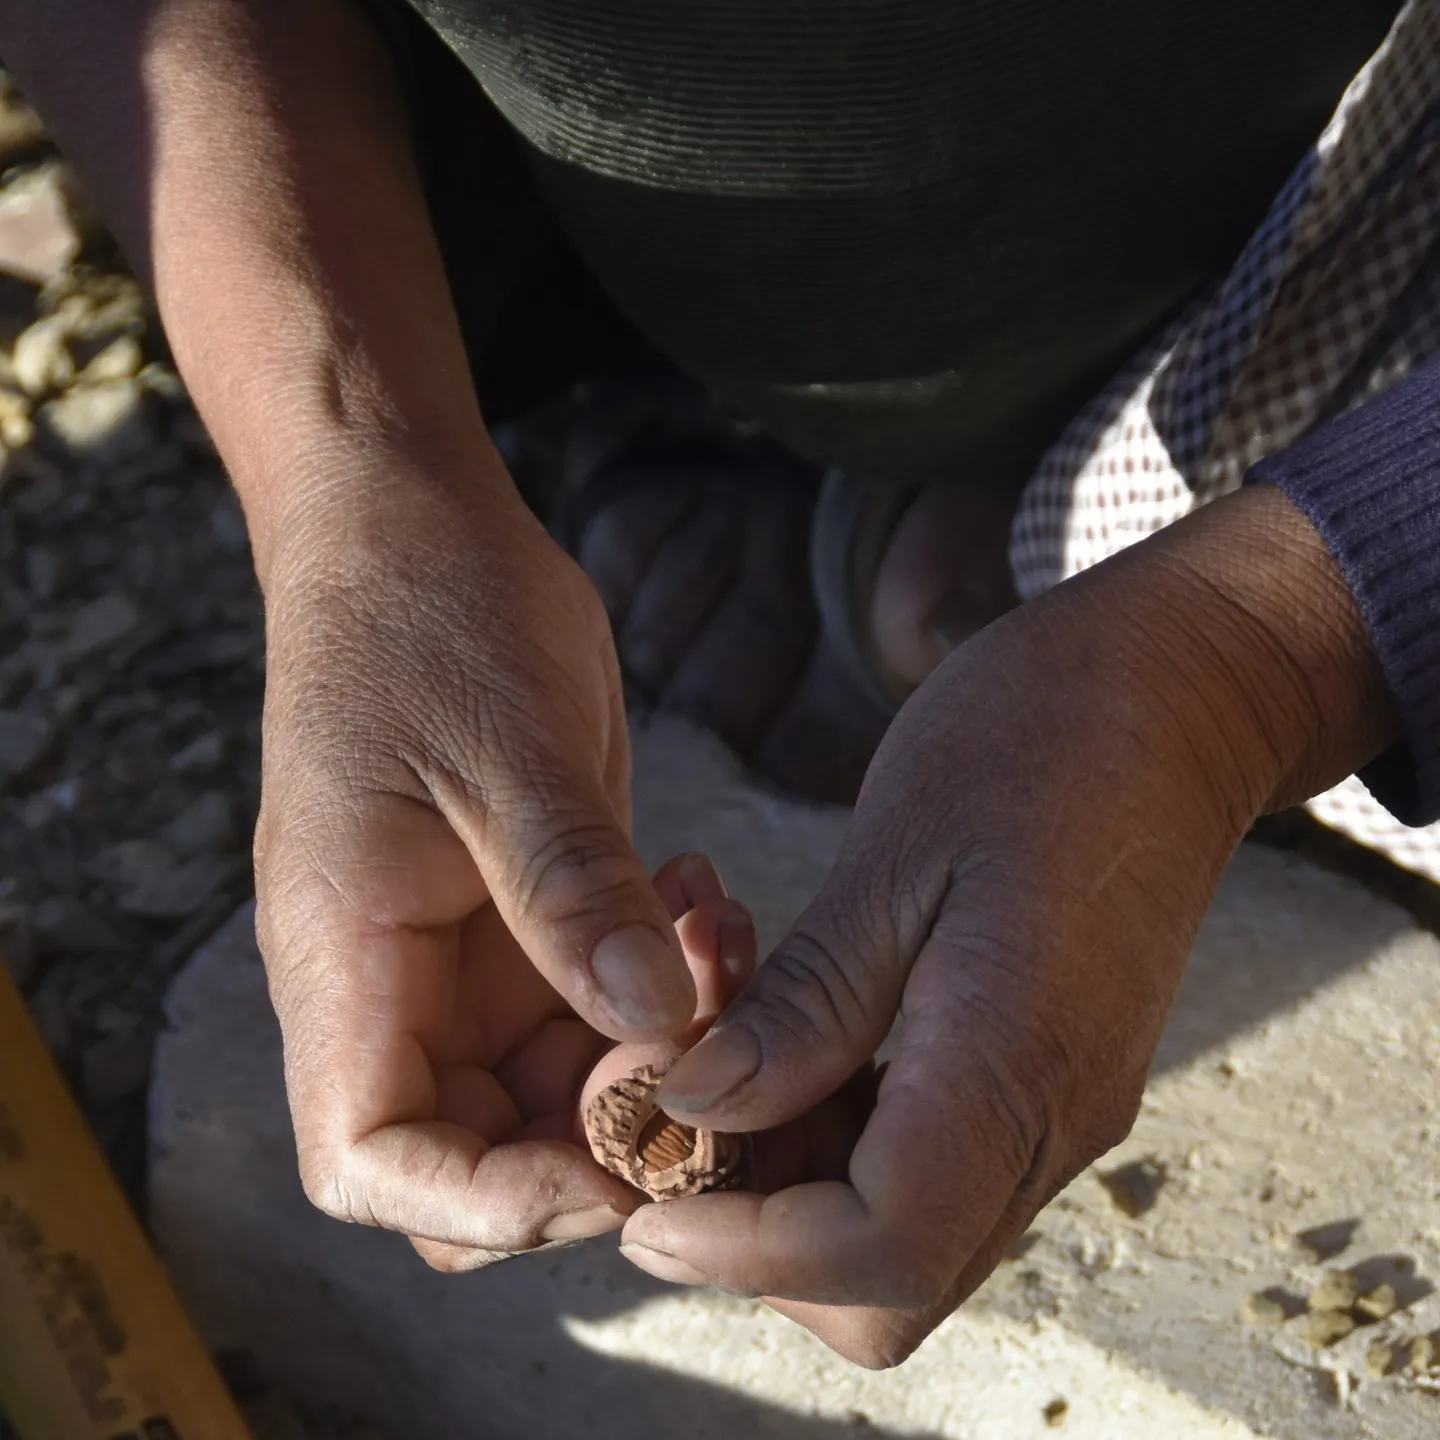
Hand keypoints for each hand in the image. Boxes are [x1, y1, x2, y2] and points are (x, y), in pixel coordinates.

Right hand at [254, 447, 706, 1259]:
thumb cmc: (427, 615)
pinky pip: (598, 1007)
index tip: (616, 1159)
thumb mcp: (510, 749)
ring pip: (558, 1087)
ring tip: (717, 934)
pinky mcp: (524, 919)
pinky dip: (662, 986)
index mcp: (343, 952)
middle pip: (478, 1151)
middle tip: (709, 1044)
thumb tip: (658, 1027)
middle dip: (605, 1132)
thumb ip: (574, 893)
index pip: (369, 1160)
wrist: (417, 531)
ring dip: (655, 1048)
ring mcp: (461, 955)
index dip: (487, 1201)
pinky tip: (702, 901)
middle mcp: (394, 979)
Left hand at [617, 484, 1395, 1365]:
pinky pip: (919, 1155)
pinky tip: (783, 1016)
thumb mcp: (896, 855)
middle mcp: (1050, 1119)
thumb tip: (695, 1110)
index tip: (645, 1197)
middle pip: (887, 1283)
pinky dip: (829, 1121)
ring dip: (784, 1167)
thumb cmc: (1040, 742)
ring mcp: (1054, 1105)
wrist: (1173, 700)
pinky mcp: (1039, 1076)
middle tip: (675, 1104)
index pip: (877, 1249)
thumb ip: (805, 1006)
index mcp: (1020, 1063)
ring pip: (895, 1229)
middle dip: (755, 1226)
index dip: (744, 1249)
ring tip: (719, 1032)